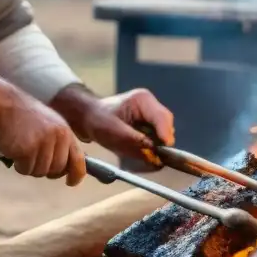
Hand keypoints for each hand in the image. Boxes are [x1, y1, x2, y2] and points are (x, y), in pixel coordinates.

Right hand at [0, 88, 86, 186]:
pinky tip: (14, 150)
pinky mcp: (27, 150)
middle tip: (32, 159)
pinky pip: (26, 170)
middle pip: (57, 169)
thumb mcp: (48, 124)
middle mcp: (57, 138)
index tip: (70, 182)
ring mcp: (43, 144)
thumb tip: (65, 166)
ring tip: (21, 150)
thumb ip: (58, 142)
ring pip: (40, 172)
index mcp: (65, 131)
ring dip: (29, 166)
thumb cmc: (23, 116)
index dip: (76, 174)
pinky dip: (19, 165)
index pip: (78, 159)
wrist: (3, 105)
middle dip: (45, 169)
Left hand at [51, 84, 174, 162]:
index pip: (162, 117)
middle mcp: (150, 105)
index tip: (164, 151)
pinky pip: (158, 137)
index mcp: (142, 100)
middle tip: (154, 157)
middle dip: (162, 142)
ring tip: (145, 153)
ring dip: (157, 145)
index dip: (165, 134)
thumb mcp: (113, 131)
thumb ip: (133, 140)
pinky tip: (141, 150)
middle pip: (166, 125)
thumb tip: (153, 152)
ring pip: (164, 132)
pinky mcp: (150, 123)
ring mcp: (151, 114)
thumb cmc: (98, 121)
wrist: (89, 117)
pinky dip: (153, 145)